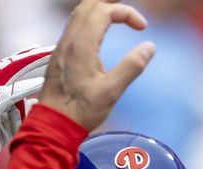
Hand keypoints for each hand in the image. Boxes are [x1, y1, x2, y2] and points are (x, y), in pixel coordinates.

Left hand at [38, 0, 154, 130]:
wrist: (54, 123)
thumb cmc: (81, 110)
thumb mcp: (112, 91)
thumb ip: (132, 66)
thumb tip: (149, 47)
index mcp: (82, 45)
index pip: (105, 11)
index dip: (126, 13)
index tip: (142, 28)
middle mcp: (69, 40)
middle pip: (89, 5)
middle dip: (111, 4)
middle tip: (129, 13)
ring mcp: (62, 46)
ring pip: (79, 14)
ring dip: (100, 11)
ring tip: (117, 18)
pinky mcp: (59, 55)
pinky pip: (73, 26)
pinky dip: (90, 22)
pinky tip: (100, 35)